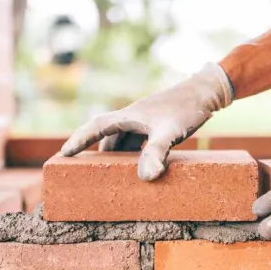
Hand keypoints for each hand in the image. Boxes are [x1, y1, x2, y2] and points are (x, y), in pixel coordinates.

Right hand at [60, 63, 232, 180]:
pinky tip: (139, 166)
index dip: (79, 140)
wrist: (207, 91)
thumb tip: (146, 177)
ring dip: (115, 155)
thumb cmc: (186, 108)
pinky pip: (136, 141)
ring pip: (122, 139)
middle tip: (85, 171)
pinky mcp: (156, 124)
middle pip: (107, 136)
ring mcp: (144, 120)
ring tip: (111, 174)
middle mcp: (132, 117)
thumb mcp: (170, 132)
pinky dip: (132, 153)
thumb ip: (156, 153)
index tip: (64, 153)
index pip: (95, 127)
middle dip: (95, 152)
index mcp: (128, 116)